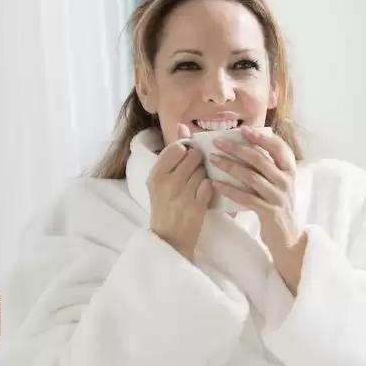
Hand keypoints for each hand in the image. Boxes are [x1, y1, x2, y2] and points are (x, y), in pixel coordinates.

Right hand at [148, 124, 212, 259]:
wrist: (168, 238)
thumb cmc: (165, 205)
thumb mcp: (161, 180)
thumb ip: (173, 153)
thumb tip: (183, 126)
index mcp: (155, 174)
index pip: (177, 148)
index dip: (186, 151)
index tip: (186, 160)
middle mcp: (167, 183)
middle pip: (193, 156)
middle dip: (198, 161)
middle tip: (195, 172)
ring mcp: (182, 195)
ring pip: (203, 170)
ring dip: (205, 175)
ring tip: (197, 184)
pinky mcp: (196, 206)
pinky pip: (210, 185)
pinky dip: (209, 187)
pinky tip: (203, 193)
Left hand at [210, 126, 304, 292]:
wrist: (288, 237)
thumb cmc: (278, 205)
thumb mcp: (279, 183)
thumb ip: (268, 166)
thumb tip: (246, 144)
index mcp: (290, 170)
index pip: (278, 147)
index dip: (261, 137)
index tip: (243, 129)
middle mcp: (286, 180)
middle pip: (260, 159)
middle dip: (237, 148)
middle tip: (217, 142)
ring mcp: (279, 196)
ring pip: (252, 177)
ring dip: (230, 166)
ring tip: (213, 160)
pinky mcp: (270, 212)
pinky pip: (247, 198)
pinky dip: (230, 190)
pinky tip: (215, 184)